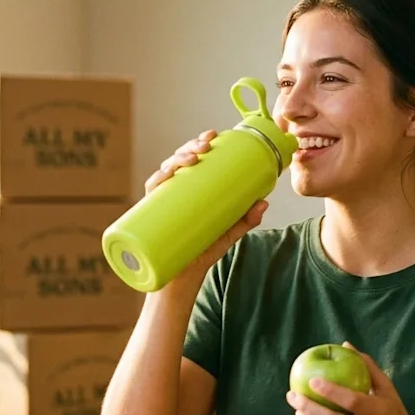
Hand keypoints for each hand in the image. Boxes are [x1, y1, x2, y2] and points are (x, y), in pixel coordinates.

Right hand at [144, 130, 267, 284]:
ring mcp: (161, 202)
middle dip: (190, 147)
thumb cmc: (201, 252)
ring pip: (165, 171)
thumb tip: (264, 202)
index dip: (199, 142)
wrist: (182, 279)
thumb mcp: (228, 233)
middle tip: (206, 145)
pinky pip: (151, 194)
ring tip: (193, 158)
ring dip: (176, 159)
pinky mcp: (151, 216)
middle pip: (178, 160)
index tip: (213, 134)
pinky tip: (164, 175)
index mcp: (189, 189)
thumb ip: (245, 220)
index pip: (192, 159)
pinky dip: (156, 181)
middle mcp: (173, 191)